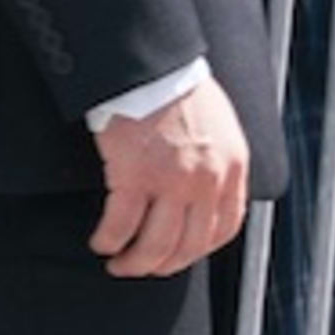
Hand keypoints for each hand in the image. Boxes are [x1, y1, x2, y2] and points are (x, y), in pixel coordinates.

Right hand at [90, 69, 251, 278]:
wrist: (150, 66)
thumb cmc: (178, 88)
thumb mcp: (220, 126)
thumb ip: (219, 161)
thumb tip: (208, 193)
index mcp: (233, 166)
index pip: (226, 227)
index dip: (201, 250)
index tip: (182, 255)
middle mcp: (208, 180)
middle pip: (189, 246)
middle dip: (163, 266)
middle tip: (143, 268)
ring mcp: (173, 181)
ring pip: (155, 246)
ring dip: (135, 263)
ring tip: (119, 263)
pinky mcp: (135, 176)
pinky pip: (120, 226)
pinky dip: (108, 240)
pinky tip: (101, 242)